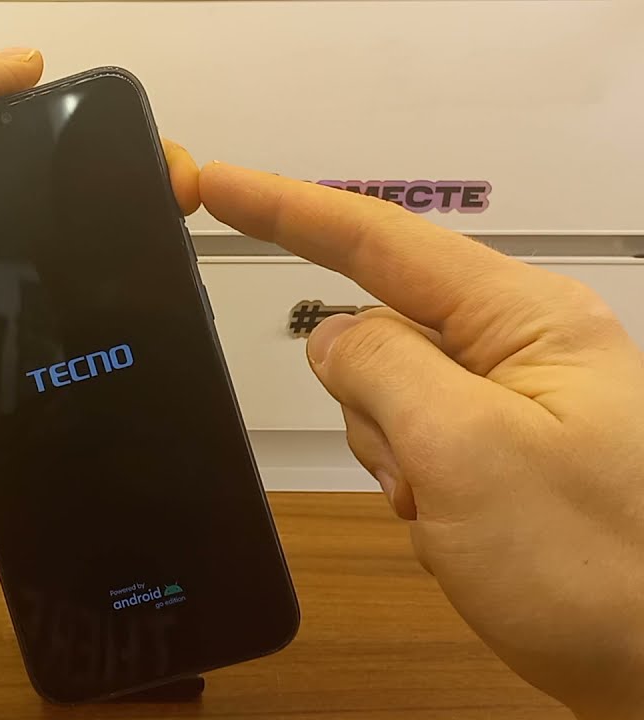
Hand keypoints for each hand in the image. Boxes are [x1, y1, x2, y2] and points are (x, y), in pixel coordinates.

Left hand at [0, 36, 200, 537]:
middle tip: (185, 201)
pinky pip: (82, 341)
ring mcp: (3, 307)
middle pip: (73, 203)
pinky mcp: (21, 369)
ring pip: (88, 271)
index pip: (33, 139)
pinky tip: (168, 314)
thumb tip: (26, 62)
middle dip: (135, 191)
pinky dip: (121, 327)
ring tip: (189, 254)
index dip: (91, 129)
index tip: (149, 138)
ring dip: (141, 259)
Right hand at [200, 164, 643, 717]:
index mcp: (525, 321)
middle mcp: (522, 350)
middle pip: (378, 332)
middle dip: (367, 405)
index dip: (286, 207)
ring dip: (395, 464)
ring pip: (386, 402)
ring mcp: (514, 407)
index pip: (380, 239)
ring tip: (455, 517)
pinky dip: (416, 492)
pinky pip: (415, 449)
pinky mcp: (506, 457)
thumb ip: (379, 370)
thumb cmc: (609, 571)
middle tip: (419, 475)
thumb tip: (331, 335)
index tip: (216, 181)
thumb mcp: (465, 454)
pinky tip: (464, 534)